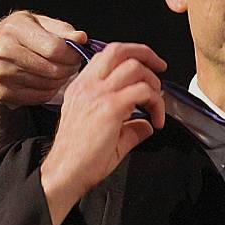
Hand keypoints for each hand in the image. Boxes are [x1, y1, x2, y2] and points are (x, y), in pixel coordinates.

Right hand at [0, 10, 86, 107]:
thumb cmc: (17, 35)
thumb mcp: (37, 23)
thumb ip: (62, 29)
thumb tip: (81, 38)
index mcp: (15, 29)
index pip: (55, 48)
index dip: (73, 54)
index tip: (77, 54)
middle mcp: (4, 51)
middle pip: (54, 69)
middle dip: (70, 68)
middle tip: (72, 65)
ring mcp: (0, 74)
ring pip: (49, 84)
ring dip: (61, 80)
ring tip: (60, 71)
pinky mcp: (1, 92)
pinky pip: (39, 96)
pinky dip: (50, 91)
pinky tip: (48, 81)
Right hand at [40, 42, 166, 224]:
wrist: (63, 175)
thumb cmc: (78, 159)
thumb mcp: (103, 132)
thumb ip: (128, 125)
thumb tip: (147, 124)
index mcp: (82, 87)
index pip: (108, 55)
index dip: (132, 54)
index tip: (149, 65)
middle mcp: (88, 85)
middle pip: (120, 50)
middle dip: (146, 54)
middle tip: (160, 67)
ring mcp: (99, 93)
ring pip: (134, 67)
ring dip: (153, 82)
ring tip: (156, 103)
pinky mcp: (110, 107)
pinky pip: (143, 91)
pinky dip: (157, 103)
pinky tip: (156, 120)